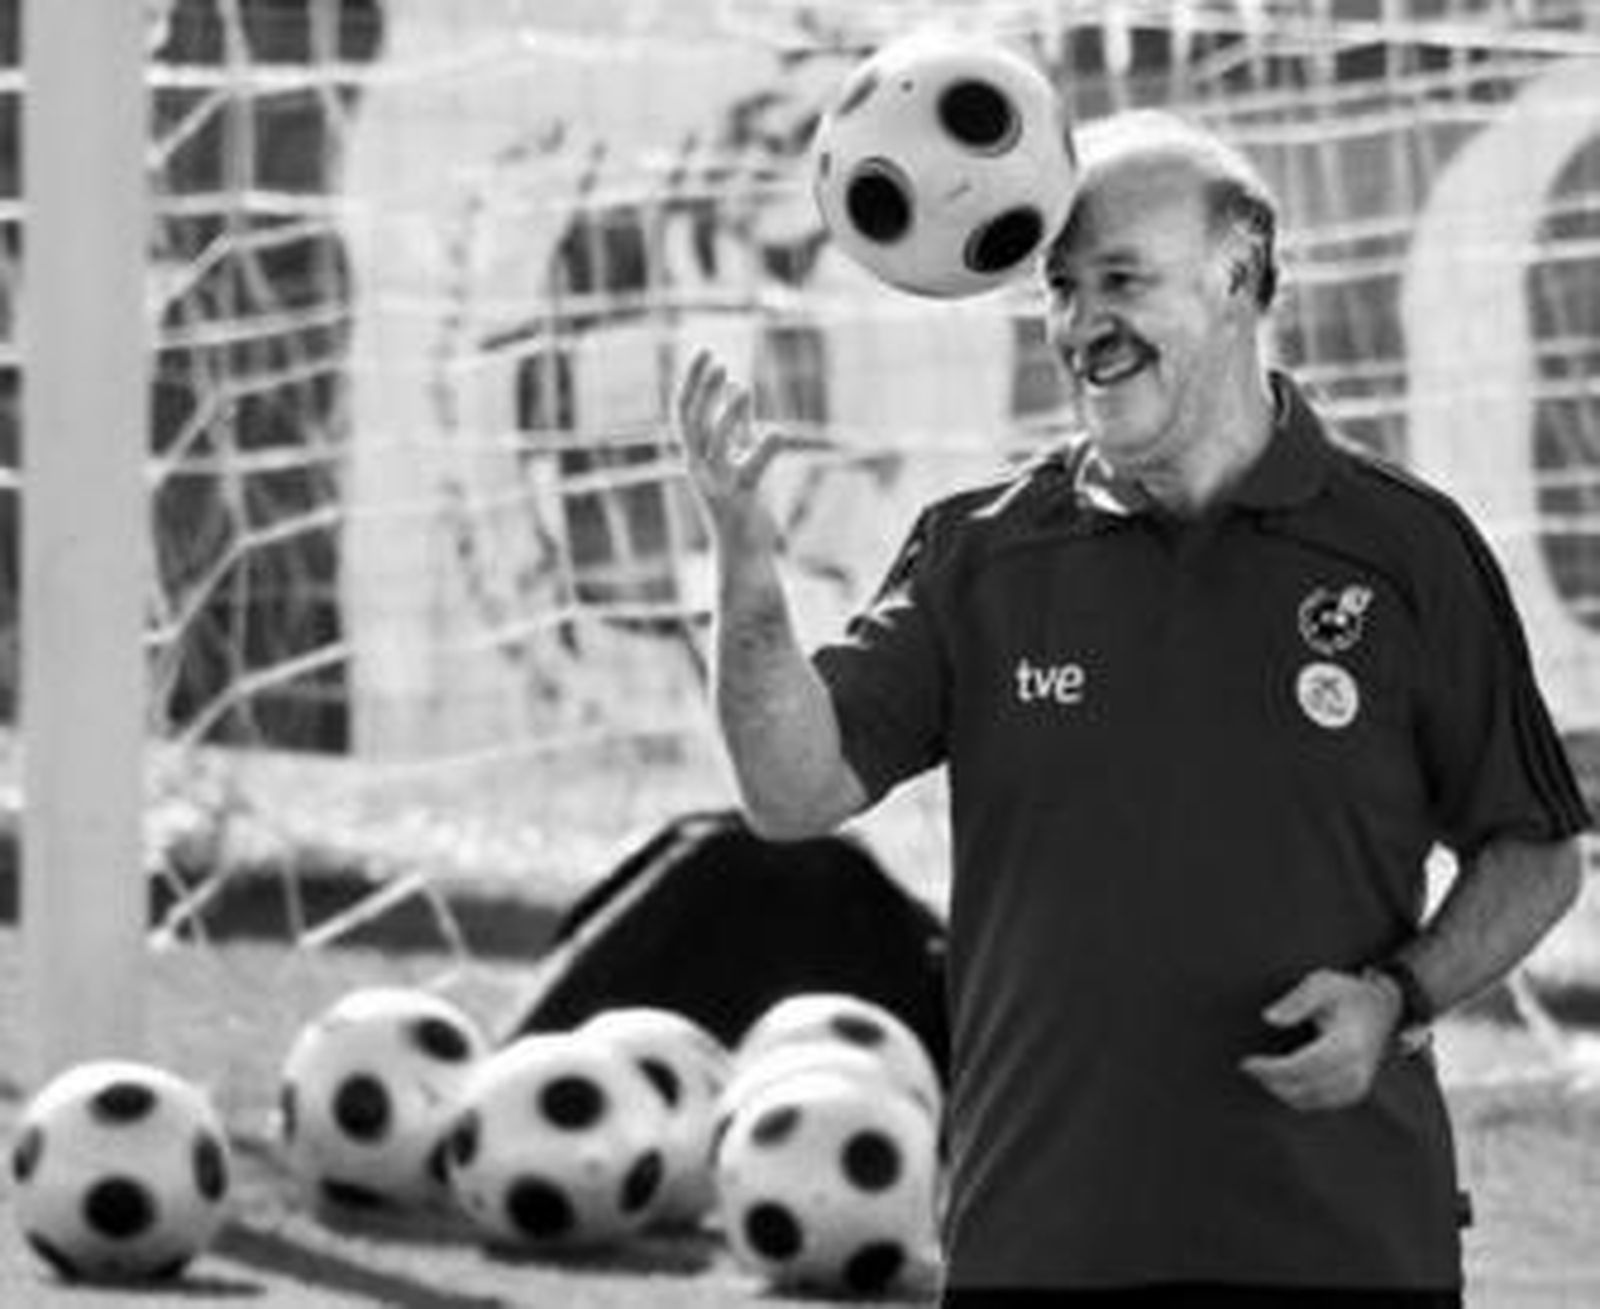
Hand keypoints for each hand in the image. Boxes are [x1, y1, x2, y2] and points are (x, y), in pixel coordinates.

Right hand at [674, 347, 784, 548]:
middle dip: (700, 390)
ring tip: (745, 389)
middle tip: (716, 359)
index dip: (693, 382)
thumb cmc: (741, 504)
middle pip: (690, 422)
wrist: (744, 553)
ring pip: (714, 445)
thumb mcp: (738, 455)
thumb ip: (737, 423)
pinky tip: (780, 433)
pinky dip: (763, 451)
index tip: (707, 352)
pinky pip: (749, 472)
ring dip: (728, 415)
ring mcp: (717, 486)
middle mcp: (699, 469)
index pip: (685, 412)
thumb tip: (736, 385)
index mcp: (697, 456)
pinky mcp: (740, 502)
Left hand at [1239, 968, 1399, 1111]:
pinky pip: (1317, 1102)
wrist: (1381, 1009)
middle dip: (1270, 1080)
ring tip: (1259, 1070)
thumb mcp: (1323, 982)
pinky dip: (1294, 1094)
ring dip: (1280, 1089)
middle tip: (1247, 1066)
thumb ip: (1297, 999)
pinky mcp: (1353, 1092)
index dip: (1272, 1069)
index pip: (1304, 1066)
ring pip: (1308, 1100)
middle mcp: (1356, 1071)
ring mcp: (1357, 1085)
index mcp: (1349, 1044)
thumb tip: (1269, 1018)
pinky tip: (1277, 1078)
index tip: (1247, 1063)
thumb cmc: (1347, 993)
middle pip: (1304, 1087)